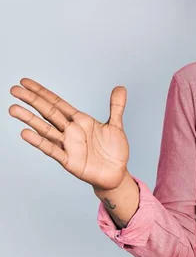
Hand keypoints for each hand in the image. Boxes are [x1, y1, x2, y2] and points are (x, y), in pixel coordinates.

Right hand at [8, 78, 129, 190]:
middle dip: (32, 100)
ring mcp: (68, 145)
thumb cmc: (113, 150)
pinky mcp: (69, 161)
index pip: (57, 103)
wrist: (116, 174)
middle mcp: (70, 131)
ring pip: (45, 129)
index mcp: (80, 121)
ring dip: (29, 119)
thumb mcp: (116, 125)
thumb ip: (116, 107)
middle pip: (48, 112)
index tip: (25, 82)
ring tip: (13, 108)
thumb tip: (120, 87)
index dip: (42, 92)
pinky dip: (39, 142)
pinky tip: (25, 133)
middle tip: (13, 89)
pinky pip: (52, 150)